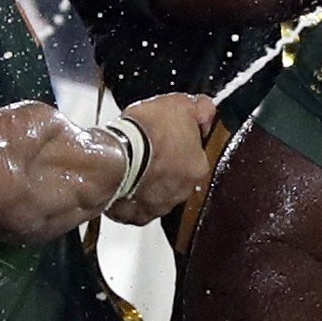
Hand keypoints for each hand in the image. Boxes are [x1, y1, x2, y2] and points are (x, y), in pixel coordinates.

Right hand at [109, 93, 220, 225]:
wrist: (114, 159)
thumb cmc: (145, 134)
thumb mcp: (179, 104)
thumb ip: (199, 108)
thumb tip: (207, 109)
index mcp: (198, 167)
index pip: (195, 153)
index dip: (179, 141)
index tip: (166, 134)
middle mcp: (182, 191)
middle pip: (176, 175)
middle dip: (164, 163)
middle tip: (147, 147)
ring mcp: (159, 206)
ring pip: (156, 192)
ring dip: (147, 180)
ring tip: (132, 163)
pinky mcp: (136, 216)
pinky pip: (135, 205)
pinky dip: (129, 195)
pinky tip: (122, 179)